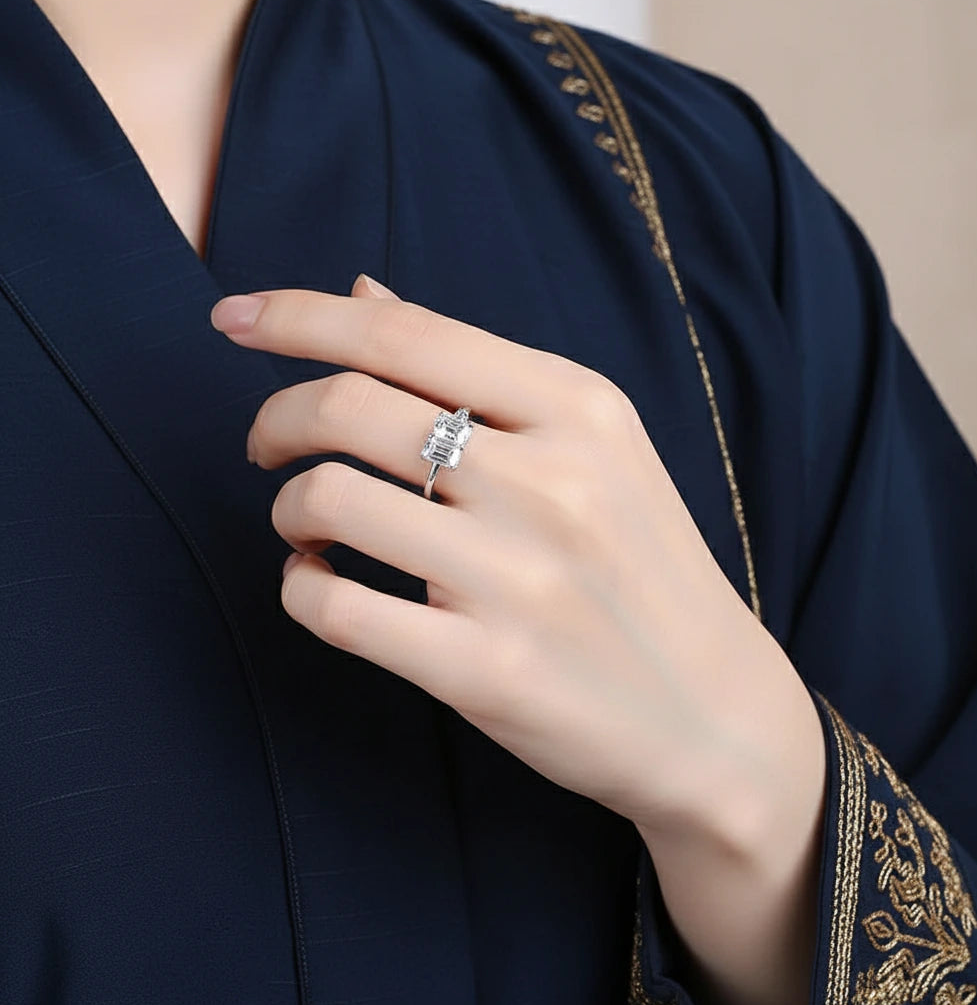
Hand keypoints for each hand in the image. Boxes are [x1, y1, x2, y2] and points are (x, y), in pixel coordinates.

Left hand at [209, 274, 817, 844]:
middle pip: (349, 408)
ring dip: (288, 509)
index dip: (299, 315)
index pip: (407, 334)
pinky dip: (298, 588)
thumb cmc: (642, 568)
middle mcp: (552, 482)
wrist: (713, 712)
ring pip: (328, 501)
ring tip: (306, 528)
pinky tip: (319, 585)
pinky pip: (334, 608)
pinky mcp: (484, 670)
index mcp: (582, 410)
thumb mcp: (596, 448)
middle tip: (265, 446)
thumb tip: (366, 292)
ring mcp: (518, 579)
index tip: (235, 318)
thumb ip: (478, 369)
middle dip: (274, 419)